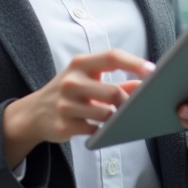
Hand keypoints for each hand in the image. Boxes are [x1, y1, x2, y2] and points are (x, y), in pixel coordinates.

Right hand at [2, 49, 153, 166]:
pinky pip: (95, 130)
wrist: (34, 113)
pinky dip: (102, 130)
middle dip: (126, 102)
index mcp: (80, 64)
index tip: (153, 70)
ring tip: (114, 117)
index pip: (111, 57)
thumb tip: (144, 86)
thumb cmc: (70, 92)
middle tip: (134, 106)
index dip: (134, 63)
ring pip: (105, 114)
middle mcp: (71, 81)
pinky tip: (99, 127)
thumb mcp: (88, 80)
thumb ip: (117, 83)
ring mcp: (66, 104)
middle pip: (112, 92)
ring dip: (114, 118)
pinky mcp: (64, 125)